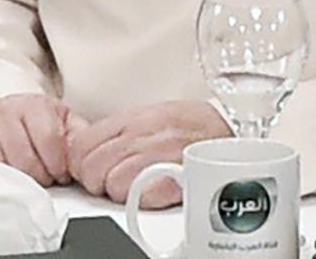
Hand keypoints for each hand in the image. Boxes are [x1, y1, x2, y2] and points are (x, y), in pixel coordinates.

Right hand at [0, 93, 76, 186]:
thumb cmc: (31, 121)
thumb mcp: (59, 121)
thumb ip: (78, 135)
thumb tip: (89, 156)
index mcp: (34, 104)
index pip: (49, 139)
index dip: (58, 165)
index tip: (61, 175)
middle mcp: (4, 109)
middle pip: (24, 157)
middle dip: (39, 177)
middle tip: (43, 181)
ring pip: (0, 163)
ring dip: (14, 180)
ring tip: (23, 181)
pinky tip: (0, 177)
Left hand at [68, 101, 230, 206]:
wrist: (233, 131)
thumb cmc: (194, 126)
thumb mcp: (151, 115)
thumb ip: (119, 130)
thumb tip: (89, 147)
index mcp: (132, 118)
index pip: (81, 144)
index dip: (81, 161)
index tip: (90, 167)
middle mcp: (142, 134)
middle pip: (90, 167)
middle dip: (96, 180)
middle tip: (112, 180)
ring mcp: (157, 155)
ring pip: (110, 184)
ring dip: (118, 191)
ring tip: (135, 186)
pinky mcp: (174, 177)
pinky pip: (138, 196)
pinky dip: (141, 199)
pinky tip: (151, 192)